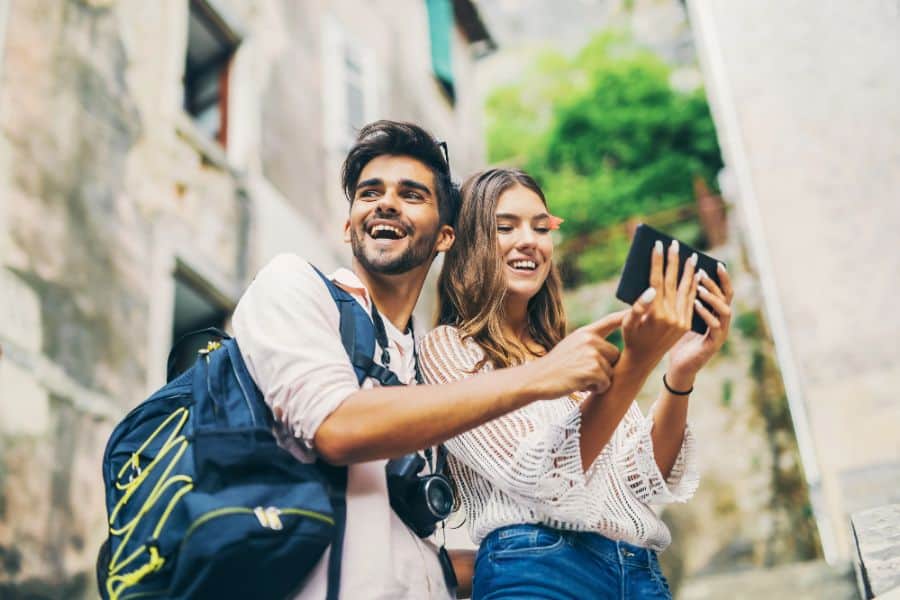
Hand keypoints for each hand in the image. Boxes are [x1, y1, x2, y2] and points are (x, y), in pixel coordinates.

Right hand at [533, 309, 627, 396]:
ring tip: (577, 378)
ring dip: (598, 380)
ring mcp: (592, 354)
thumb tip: (611, 351)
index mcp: (585, 332)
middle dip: (604, 368)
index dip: (626, 316)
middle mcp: (590, 339)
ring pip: (610, 372)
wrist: (537, 379)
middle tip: (582, 372)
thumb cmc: (554, 367)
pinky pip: (606, 383)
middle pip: (615, 355)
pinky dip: (595, 389)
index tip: (642, 309)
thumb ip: (589, 344)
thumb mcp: (571, 347)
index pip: (610, 321)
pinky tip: (578, 384)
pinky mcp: (593, 369)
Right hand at [622, 240, 700, 367]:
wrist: (644, 358)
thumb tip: (650, 289)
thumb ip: (638, 306)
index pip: (657, 281)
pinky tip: (696, 276)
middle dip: (674, 261)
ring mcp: (681, 321)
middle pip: (672, 282)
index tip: (658, 245)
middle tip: (675, 244)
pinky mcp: (687, 324)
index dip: (658, 262)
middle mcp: (671, 317)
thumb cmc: (631, 337)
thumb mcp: (628, 323)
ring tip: (692, 256)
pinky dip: (694, 287)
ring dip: (690, 272)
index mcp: (655, 314)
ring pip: (686, 290)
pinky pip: (691, 301)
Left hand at [667, 262, 733, 385]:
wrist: (677, 366)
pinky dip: (707, 314)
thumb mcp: (680, 315)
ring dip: (712, 297)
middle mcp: (721, 320)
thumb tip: (674, 276)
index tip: (715, 263)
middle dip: (716, 283)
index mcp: (715, 312)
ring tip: (699, 288)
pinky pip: (715, 326)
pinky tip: (695, 305)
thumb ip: (682, 299)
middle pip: (726, 297)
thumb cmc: (677, 339)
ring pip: (725, 310)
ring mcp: (720, 332)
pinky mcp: (714, 343)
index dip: (722, 278)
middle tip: (702, 272)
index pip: (723, 291)